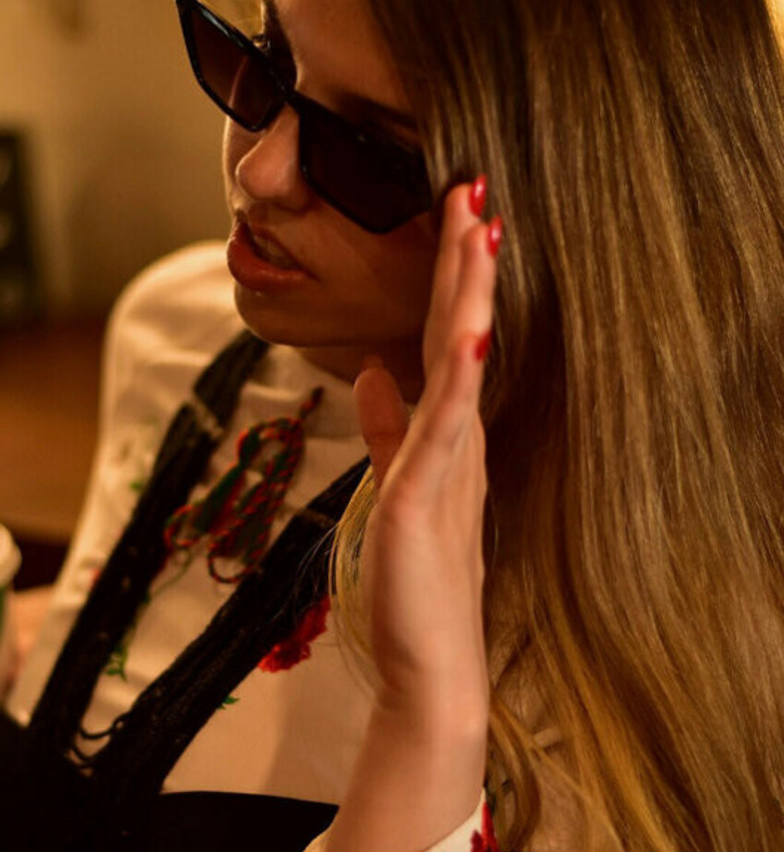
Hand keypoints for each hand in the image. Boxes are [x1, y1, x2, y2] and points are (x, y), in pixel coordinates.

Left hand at [354, 179, 499, 734]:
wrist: (428, 665)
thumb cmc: (416, 582)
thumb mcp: (398, 484)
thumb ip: (388, 428)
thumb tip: (372, 372)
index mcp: (449, 432)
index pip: (454, 336)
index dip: (455, 275)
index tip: (461, 211)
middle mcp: (458, 438)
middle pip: (465, 332)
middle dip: (467, 260)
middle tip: (475, 187)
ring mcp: (448, 464)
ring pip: (464, 361)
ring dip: (470, 293)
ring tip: (479, 229)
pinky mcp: (428, 496)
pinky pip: (447, 424)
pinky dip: (458, 375)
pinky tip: (471, 330)